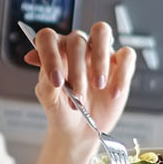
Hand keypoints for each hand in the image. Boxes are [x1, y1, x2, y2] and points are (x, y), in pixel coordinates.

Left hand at [23, 22, 136, 142]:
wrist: (80, 130)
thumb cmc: (62, 111)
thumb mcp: (49, 101)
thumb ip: (45, 80)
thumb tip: (35, 59)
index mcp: (55, 51)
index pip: (48, 37)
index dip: (50, 54)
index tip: (56, 80)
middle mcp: (77, 47)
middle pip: (77, 40)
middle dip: (77, 70)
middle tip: (78, 95)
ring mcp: (99, 52)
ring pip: (102, 32)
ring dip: (99, 59)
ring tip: (98, 86)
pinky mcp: (119, 63)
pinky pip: (127, 55)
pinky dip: (122, 73)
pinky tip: (113, 93)